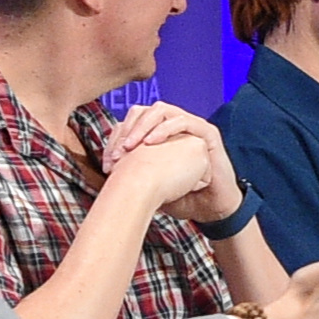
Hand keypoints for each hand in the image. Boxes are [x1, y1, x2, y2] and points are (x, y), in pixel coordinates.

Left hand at [103, 101, 243, 225]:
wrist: (210, 208)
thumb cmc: (182, 196)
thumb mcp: (150, 183)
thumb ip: (132, 171)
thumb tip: (107, 168)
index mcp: (159, 134)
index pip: (131, 123)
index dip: (116, 138)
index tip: (107, 161)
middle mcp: (174, 126)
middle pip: (142, 112)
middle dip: (126, 130)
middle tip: (117, 153)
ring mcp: (192, 126)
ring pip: (160, 110)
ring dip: (142, 126)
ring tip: (131, 146)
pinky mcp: (207, 132)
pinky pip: (182, 121)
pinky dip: (164, 129)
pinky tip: (151, 143)